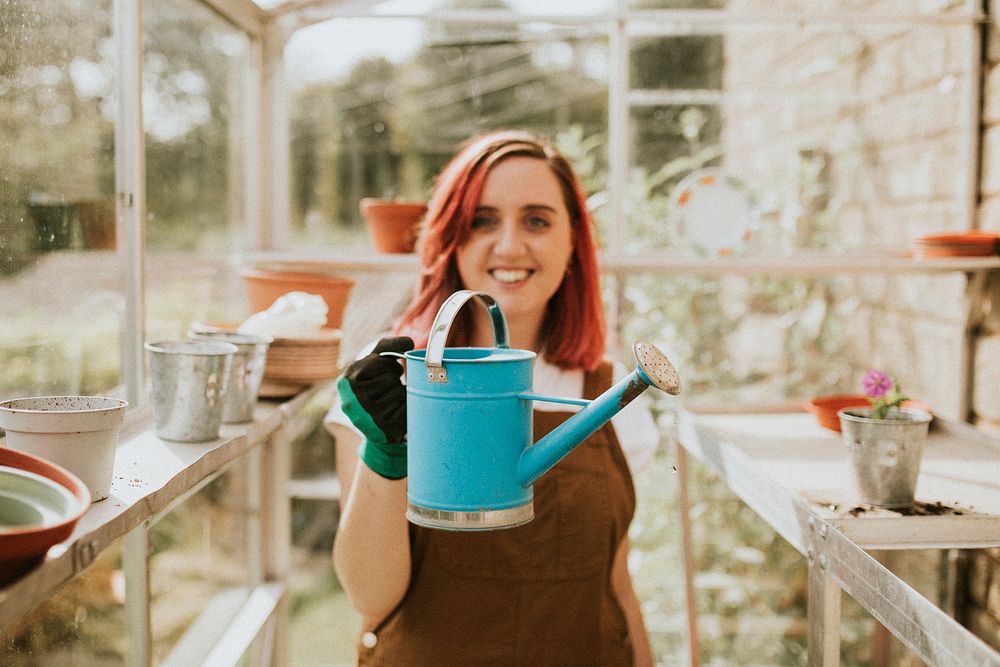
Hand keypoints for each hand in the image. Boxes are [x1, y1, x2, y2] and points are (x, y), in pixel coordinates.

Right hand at [336, 336, 413, 478]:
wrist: (373, 425)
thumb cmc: (375, 386)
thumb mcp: (374, 363)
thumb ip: (389, 346)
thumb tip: (409, 343)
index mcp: (346, 381)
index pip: (379, 362)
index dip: (389, 366)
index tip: (388, 372)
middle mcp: (352, 401)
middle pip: (391, 379)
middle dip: (395, 381)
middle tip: (388, 389)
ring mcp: (368, 418)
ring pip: (400, 393)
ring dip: (401, 394)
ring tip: (391, 400)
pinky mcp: (385, 431)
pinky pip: (407, 409)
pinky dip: (407, 407)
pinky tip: (397, 412)